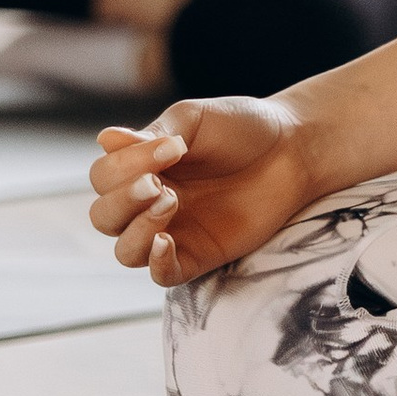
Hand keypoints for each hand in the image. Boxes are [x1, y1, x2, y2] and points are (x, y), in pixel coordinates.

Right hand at [89, 96, 317, 285]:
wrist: (293, 148)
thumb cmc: (242, 128)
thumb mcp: (194, 120)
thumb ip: (151, 134)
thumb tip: (104, 139)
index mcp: (142, 167)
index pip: (103, 177)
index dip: (124, 165)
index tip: (173, 146)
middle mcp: (149, 202)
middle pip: (103, 217)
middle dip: (123, 200)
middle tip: (159, 184)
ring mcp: (173, 231)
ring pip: (125, 250)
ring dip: (137, 229)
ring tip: (170, 202)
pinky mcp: (198, 255)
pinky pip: (162, 275)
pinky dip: (156, 262)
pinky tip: (166, 241)